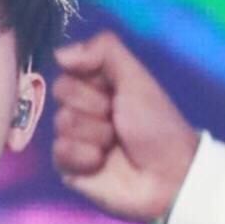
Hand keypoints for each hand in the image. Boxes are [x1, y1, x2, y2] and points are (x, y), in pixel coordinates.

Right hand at [51, 33, 199, 222]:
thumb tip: (58, 52)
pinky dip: (85, 156)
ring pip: (62, 123)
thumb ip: (103, 50)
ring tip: (115, 145)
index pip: (68, 70)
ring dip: (96, 133)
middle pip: (61, 93)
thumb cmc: (155, 123)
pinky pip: (60, 151)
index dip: (91, 82)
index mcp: (95, 85)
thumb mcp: (136, 77)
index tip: (115, 93)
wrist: (166, 174)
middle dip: (94, 107)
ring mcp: (72, 137)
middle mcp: (80, 108)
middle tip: (117, 120)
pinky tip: (102, 163)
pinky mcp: (67, 167)